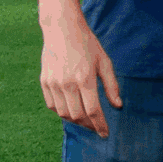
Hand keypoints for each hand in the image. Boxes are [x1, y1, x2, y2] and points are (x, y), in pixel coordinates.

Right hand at [41, 11, 121, 135]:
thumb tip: (118, 106)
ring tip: (85, 120)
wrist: (62, 28)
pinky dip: (62, 112)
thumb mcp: (104, 61)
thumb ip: (111, 85)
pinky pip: (52, 105)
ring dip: (75, 121)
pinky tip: (71, 110)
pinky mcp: (44, 81)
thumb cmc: (87, 43)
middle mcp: (67, 83)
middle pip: (78, 115)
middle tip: (96, 127)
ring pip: (63, 113)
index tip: (105, 133)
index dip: (100, 125)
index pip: (93, 110)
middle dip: (89, 125)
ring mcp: (53, 83)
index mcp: (85, 78)